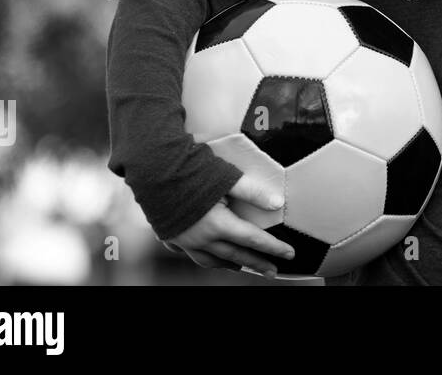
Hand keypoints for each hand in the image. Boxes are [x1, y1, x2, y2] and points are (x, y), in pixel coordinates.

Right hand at [164, 173, 294, 277]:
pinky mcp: (170, 235)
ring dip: (229, 264)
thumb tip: (278, 203)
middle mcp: (201, 238)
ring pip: (210, 260)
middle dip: (256, 263)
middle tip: (272, 271)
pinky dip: (204, 257)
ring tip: (242, 267)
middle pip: (235, 255)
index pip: (253, 239)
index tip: (290, 254)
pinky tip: (208, 255)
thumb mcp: (226, 178)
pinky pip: (190, 254)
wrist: (151, 171)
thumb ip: (253, 192)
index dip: (273, 248)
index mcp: (218, 225)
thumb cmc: (190, 170)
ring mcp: (184, 240)